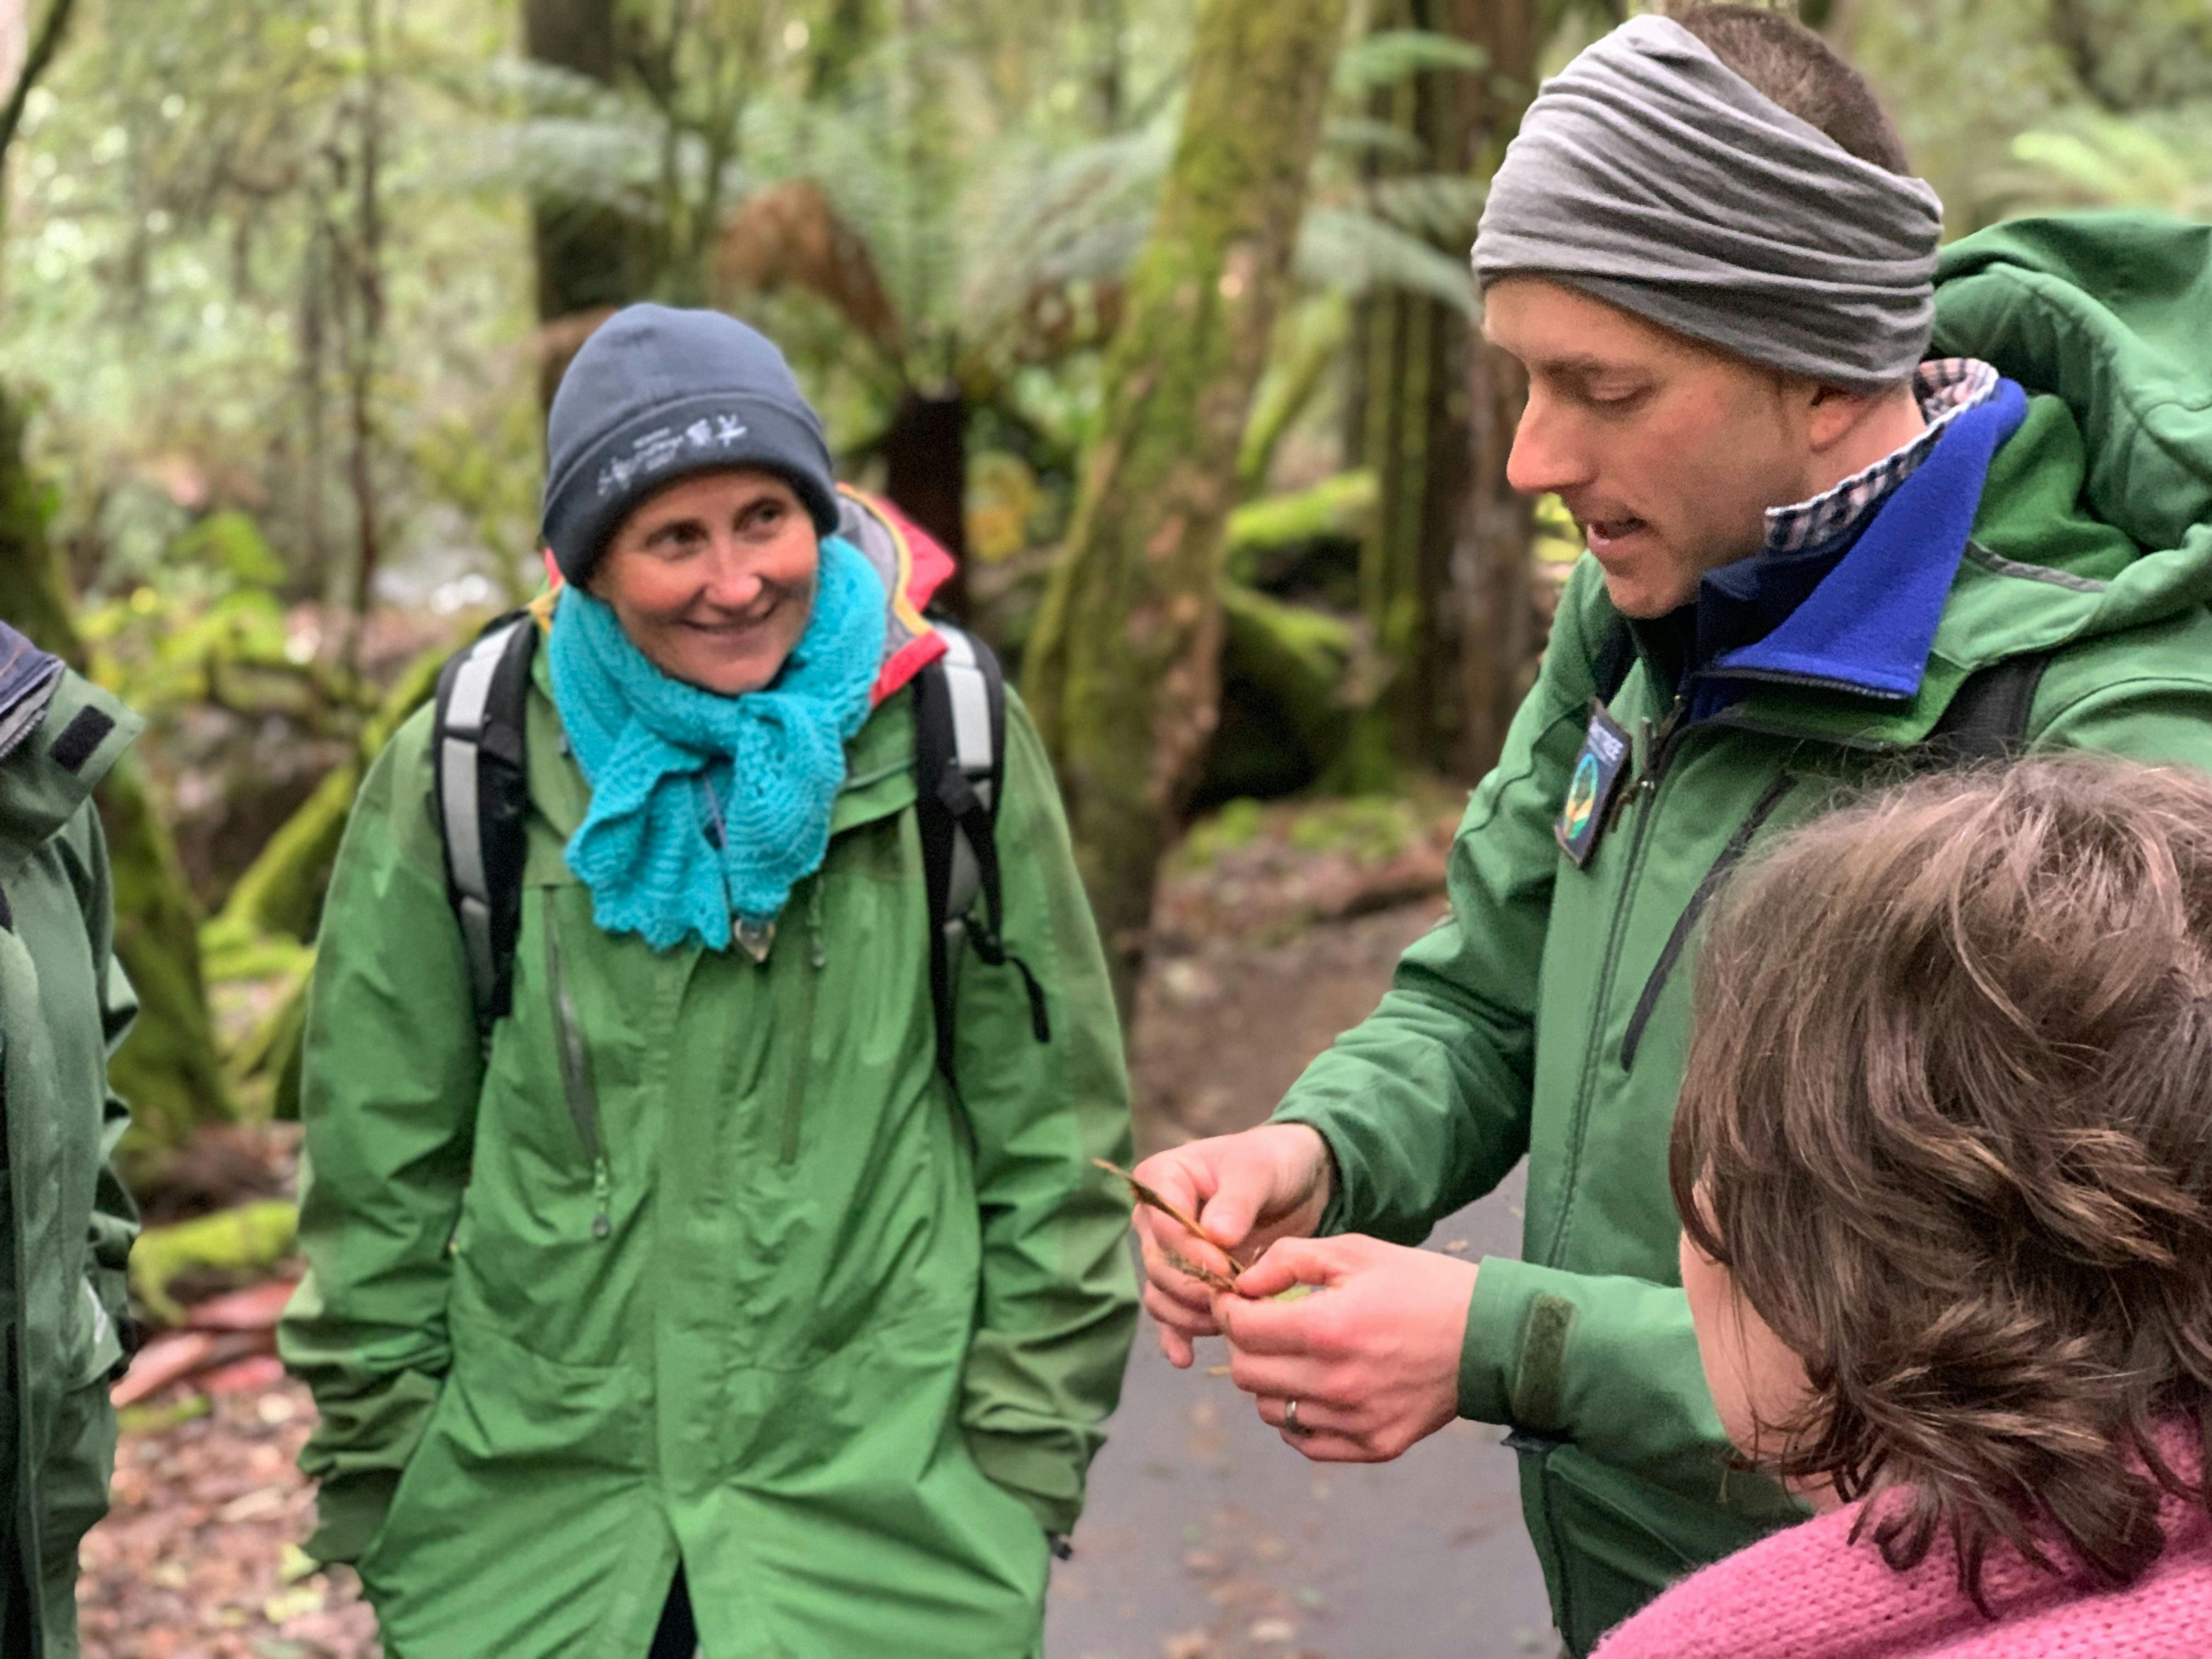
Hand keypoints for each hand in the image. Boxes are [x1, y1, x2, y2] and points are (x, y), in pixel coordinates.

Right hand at [1132, 1124, 1333, 1367]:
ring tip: (1227, 1323)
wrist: (1296, 1180)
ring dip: (1191, 1314)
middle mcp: (1155, 1217)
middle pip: (1158, 1266)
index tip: (1227, 1268)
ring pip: (1161, 1294)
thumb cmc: (1274, 1162)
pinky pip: (1170, 1311)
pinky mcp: (1186, 1279)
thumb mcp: (1260, 1169)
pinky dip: (1177, 1335)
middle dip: (1194, 1289)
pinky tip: (1185, 1358)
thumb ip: (1238, 1199)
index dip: (1191, 1253)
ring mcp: (1168, 1251)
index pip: (1163, 1225)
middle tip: (1234, 1301)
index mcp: (1162, 1178)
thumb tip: (1217, 1235)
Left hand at [1213, 1234, 1473, 1462]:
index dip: (1228, 1311)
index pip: (1241, 1330)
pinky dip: (1298, 1418)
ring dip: (1269, 1382)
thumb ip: (1289, 1260)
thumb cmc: (1422, 1285)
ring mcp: (1356, 1421)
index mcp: (1329, 1328)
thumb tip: (1243, 1285)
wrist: (1491, 1336)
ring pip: (1271, 1412)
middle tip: (1263, 1326)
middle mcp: (1337, 1383)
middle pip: (1247, 1374)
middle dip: (1244, 1345)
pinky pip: (1307, 1442)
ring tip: (1294, 1356)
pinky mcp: (1375, 1446)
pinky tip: (1314, 1389)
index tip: (1236, 1301)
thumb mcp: (1355, 1252)